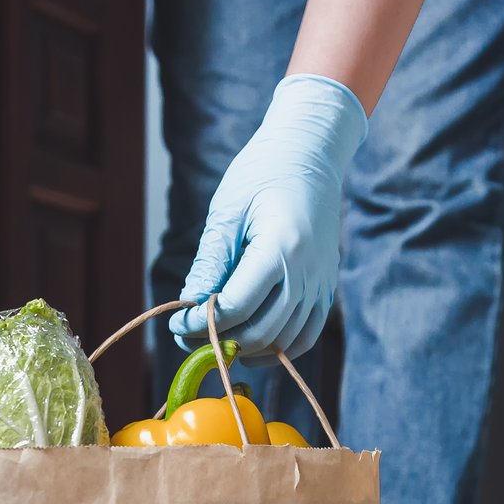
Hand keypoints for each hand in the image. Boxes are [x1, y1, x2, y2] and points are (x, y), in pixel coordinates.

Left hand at [171, 74, 366, 360]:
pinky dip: (277, 349)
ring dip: (247, 349)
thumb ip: (211, 263)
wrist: (311, 154)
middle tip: (190, 336)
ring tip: (216, 338)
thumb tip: (190, 308)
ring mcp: (322, 284)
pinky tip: (250, 345)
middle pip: (260, 332)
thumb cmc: (263, 174)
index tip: (176, 324)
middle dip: (220, 341)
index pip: (237, 306)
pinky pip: (305, 337)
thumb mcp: (227, 212)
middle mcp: (308, 272)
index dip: (201, 323)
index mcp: (282, 247)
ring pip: (284, 342)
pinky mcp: (326, 289)